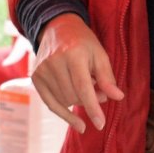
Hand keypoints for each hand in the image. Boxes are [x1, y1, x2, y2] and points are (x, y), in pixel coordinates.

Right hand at [32, 13, 122, 133]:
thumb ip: (107, 77)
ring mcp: (42, 70)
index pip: (82, 87)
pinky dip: (64, 114)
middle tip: (101, 93)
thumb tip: (117, 98)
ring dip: (79, 102)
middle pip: (74, 95)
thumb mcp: (100, 54)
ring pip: (64, 100)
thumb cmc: (82, 42)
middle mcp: (54, 62)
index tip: (100, 124)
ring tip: (88, 90)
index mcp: (72, 54)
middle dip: (90, 100)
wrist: (56, 28)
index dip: (92, 107)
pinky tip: (77, 122)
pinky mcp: (35, 77)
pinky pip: (50, 103)